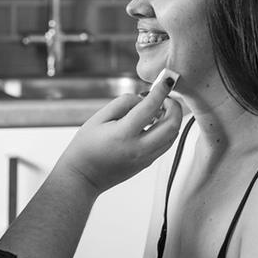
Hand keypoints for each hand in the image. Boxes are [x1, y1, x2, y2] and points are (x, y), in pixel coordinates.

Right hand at [54, 69, 182, 194]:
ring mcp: (145, 158)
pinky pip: (165, 144)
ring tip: (159, 110)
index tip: (167, 80)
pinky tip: (153, 123)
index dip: (161, 91)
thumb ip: (122, 104)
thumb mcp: (98, 119)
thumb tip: (143, 98)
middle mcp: (139, 148)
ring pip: (173, 136)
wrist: (83, 176)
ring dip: (172, 119)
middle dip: (174, 107)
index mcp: (123, 134)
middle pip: (172, 125)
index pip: (149, 108)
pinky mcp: (147, 163)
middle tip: (164, 98)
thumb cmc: (86, 146)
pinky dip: (166, 130)